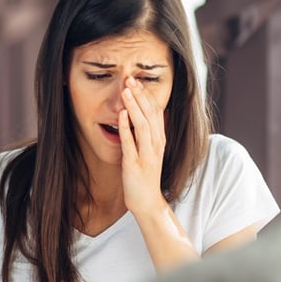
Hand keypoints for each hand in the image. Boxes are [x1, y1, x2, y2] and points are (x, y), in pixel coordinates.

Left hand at [118, 76, 167, 216]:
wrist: (147, 202)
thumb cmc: (145, 175)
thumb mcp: (149, 150)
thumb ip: (148, 133)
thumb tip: (145, 113)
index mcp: (160, 139)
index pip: (156, 111)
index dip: (147, 94)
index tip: (137, 79)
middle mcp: (156, 145)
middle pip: (151, 115)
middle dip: (141, 96)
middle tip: (130, 79)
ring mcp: (147, 155)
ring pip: (143, 126)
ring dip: (134, 107)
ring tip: (126, 92)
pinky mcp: (135, 165)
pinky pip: (131, 144)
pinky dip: (126, 128)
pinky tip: (120, 115)